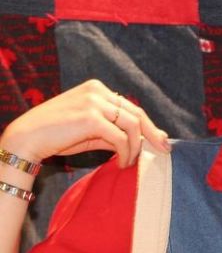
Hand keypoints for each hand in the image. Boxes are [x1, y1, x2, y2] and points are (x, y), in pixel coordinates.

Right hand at [0, 79, 170, 167]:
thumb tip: (141, 142)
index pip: (130, 107)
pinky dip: (125, 152)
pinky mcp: (91, 117)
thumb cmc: (57, 135)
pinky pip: (119, 137)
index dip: (148, 125)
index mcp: (97, 89)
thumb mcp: (91, 131)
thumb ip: (114, 132)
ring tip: (130, 162)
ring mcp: (94, 102)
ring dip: (135, 147)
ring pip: (131, 125)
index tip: (160, 139)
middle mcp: (98, 91)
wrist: (26, 138)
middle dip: (152, 133)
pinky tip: (122, 162)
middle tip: (163, 149)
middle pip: (136, 113)